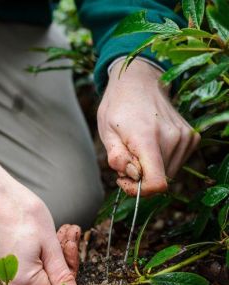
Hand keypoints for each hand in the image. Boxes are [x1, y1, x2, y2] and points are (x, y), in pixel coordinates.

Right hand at [0, 180, 78, 284]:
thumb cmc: (18, 211)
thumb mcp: (48, 241)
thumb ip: (62, 272)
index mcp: (23, 283)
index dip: (70, 263)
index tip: (72, 240)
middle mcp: (9, 284)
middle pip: (46, 279)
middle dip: (62, 255)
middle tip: (66, 229)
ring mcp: (0, 274)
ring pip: (36, 269)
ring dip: (50, 251)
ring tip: (56, 227)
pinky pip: (22, 263)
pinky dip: (34, 249)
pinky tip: (39, 231)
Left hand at [98, 59, 199, 195]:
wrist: (138, 81)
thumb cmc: (118, 107)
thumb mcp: (106, 131)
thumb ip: (117, 157)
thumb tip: (133, 175)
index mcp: (147, 137)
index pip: (156, 182)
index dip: (139, 190)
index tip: (123, 180)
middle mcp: (172, 137)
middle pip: (160, 179)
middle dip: (140, 177)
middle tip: (125, 160)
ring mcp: (185, 137)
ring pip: (168, 173)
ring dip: (150, 169)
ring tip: (136, 148)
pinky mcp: (192, 137)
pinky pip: (176, 162)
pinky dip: (161, 161)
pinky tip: (150, 144)